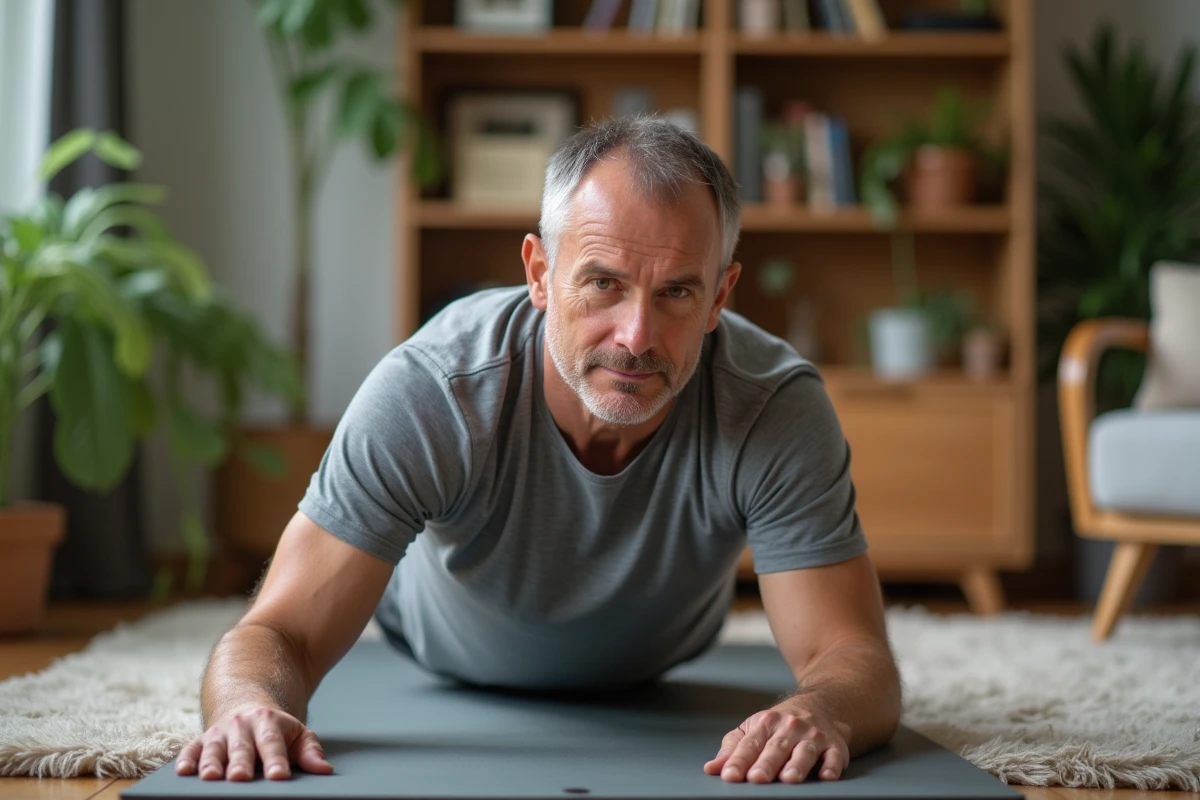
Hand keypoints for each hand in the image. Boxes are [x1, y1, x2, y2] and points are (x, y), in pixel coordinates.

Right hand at [175, 705, 333, 780]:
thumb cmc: (275, 730)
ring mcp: (219, 733)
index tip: (279, 776)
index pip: (273, 743)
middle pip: (241, 747)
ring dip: (211, 762)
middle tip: (241, 777)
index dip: (276, 760)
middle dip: (240, 763)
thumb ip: (310, 752)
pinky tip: (183, 771)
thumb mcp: (297, 734)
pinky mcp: (200, 741)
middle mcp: (241, 726)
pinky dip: (186, 759)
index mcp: (268, 722)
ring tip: (211, 777)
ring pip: (213, 748)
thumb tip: (324, 770)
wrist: (246, 706)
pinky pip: (190, 749)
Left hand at [704, 704, 849, 783]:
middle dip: (765, 764)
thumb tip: (711, 768)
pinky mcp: (834, 745)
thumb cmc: (779, 724)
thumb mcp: (754, 729)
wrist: (819, 705)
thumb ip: (733, 749)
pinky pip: (834, 756)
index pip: (749, 744)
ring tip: (788, 779)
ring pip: (804, 751)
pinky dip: (832, 766)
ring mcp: (813, 735)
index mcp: (766, 723)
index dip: (738, 760)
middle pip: (776, 748)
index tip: (729, 775)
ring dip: (797, 765)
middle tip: (756, 779)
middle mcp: (789, 728)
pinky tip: (826, 776)